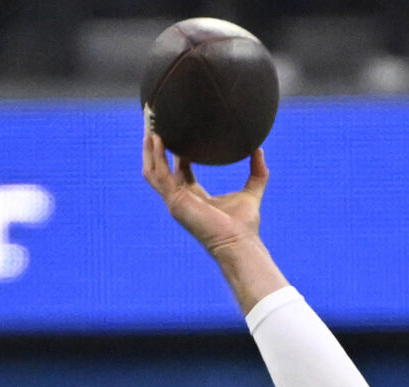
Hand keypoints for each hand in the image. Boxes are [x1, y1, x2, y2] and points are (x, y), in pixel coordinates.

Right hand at [141, 125, 268, 258]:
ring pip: (153, 170)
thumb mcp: (252, 191)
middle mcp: (180, 198)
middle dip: (155, 145)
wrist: (238, 243)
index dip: (175, 150)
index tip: (175, 130)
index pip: (179, 169)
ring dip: (149, 147)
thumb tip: (259, 148)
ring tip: (149, 124)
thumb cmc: (244, 226)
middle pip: (161, 167)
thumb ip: (257, 171)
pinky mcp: (174, 202)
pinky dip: (155, 157)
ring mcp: (174, 201)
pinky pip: (158, 176)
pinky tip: (156, 138)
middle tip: (154, 121)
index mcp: (194, 196)